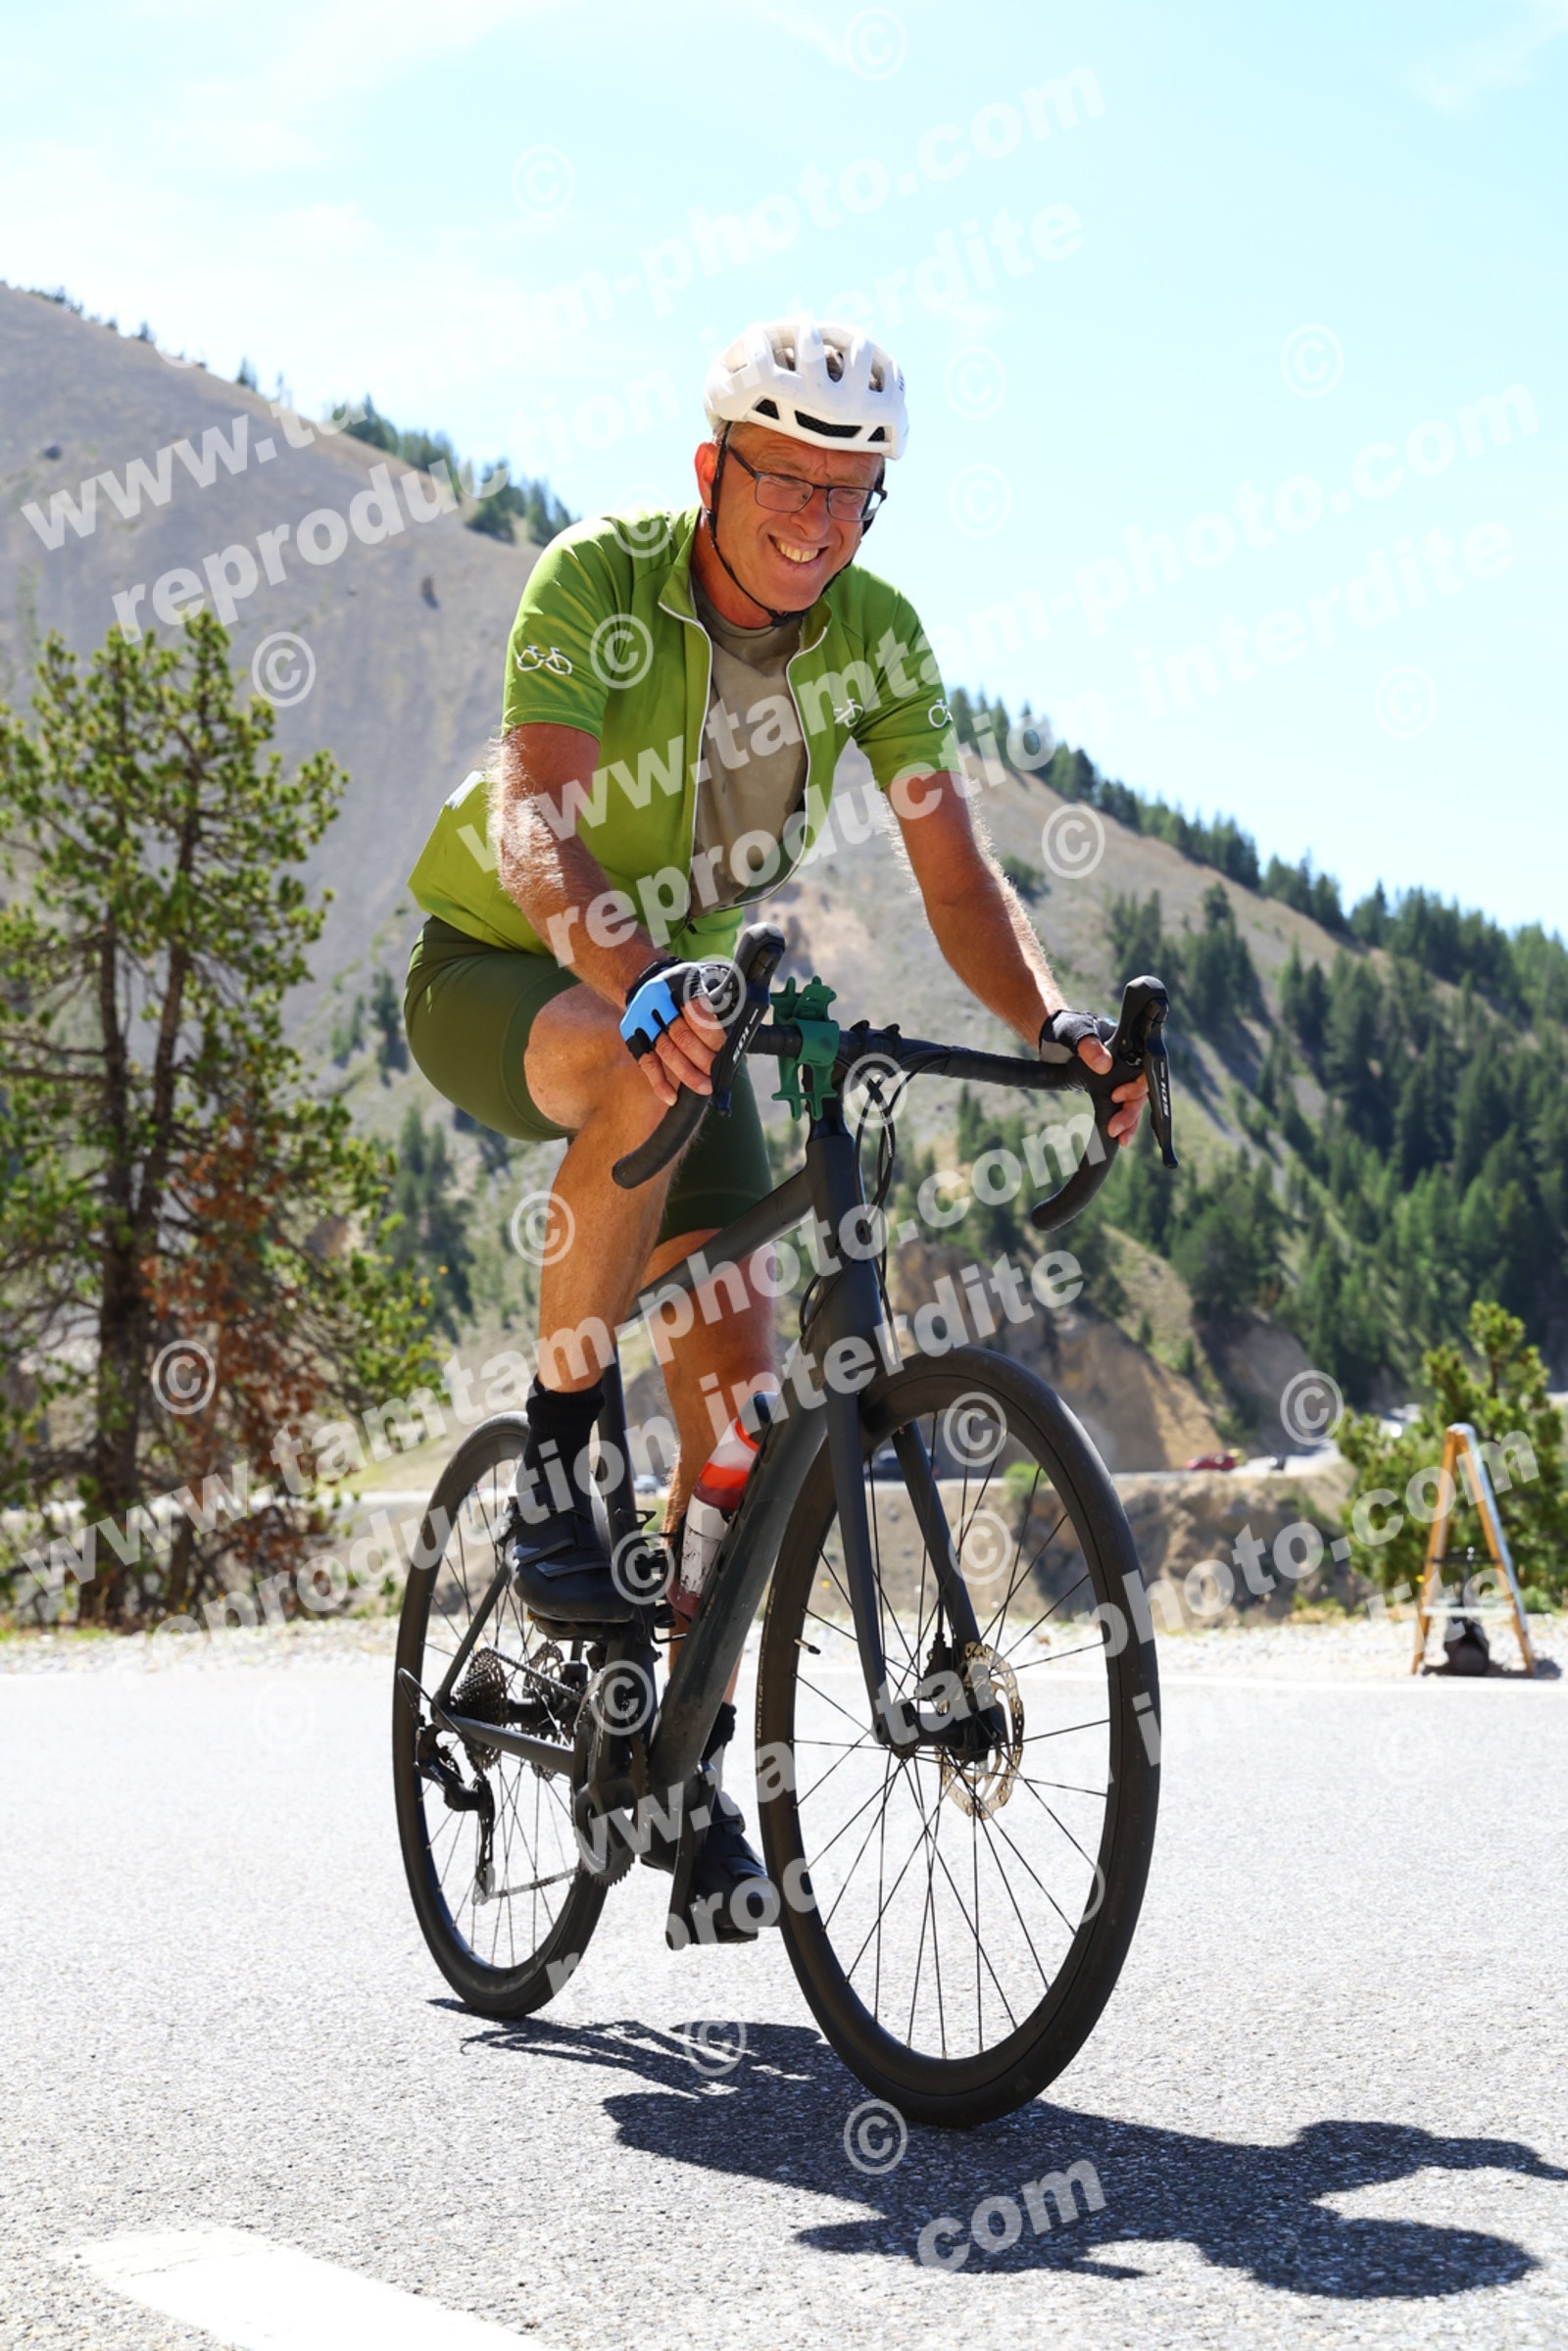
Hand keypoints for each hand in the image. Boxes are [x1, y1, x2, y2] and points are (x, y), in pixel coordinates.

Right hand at [641, 989, 725, 1107]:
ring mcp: (643, 1020)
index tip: (724, 1050)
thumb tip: (744, 1022)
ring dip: (687, 1073)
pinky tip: (672, 1096)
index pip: (697, 1013)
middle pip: (682, 1036)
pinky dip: (659, 1082)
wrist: (644, 979)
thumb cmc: (683, 987)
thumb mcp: (703, 978)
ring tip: (704, 1087)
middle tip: (716, 1073)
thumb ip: (721, 996)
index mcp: (680, 984)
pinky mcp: (633, 1036)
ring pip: (666, 1051)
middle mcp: (658, 1001)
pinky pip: (647, 1063)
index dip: (712, 1036)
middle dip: (702, 1059)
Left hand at [1075, 1035, 1148, 1145]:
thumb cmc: (1067, 1029)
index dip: (1135, 1087)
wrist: (1055, 1037)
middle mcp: (1130, 1064)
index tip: (1116, 1096)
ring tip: (1122, 1139)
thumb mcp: (1074, 1033)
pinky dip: (1123, 1123)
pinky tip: (1120, 1137)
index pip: (1144, 1070)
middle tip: (1115, 1128)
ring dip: (1130, 1122)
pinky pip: (1122, 1108)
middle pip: (1141, 1091)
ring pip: (1134, 1103)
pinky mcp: (1111, 1090)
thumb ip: (1088, 1045)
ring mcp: (1122, 1078)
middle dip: (1131, 1112)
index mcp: (1129, 1047)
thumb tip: (1104, 1064)